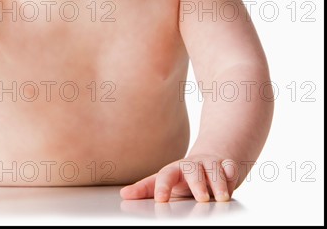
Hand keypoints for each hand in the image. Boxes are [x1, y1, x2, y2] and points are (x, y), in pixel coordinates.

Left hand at [120, 155, 237, 202]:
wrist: (210, 158)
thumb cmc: (185, 176)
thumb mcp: (166, 182)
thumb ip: (146, 189)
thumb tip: (124, 195)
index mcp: (175, 170)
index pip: (166, 176)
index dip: (162, 187)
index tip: (160, 200)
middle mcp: (192, 166)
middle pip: (192, 170)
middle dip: (197, 183)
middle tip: (200, 198)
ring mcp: (210, 164)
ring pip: (214, 169)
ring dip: (218, 182)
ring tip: (221, 196)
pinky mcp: (227, 165)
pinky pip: (230, 166)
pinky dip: (231, 171)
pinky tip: (232, 175)